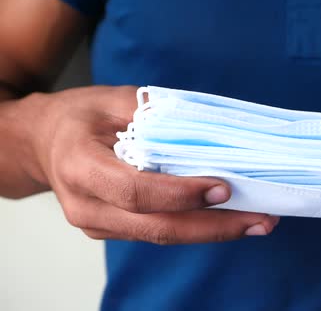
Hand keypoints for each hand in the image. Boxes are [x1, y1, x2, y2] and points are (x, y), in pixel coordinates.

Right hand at [26, 86, 278, 243]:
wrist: (45, 142)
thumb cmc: (80, 116)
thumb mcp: (113, 99)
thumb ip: (156, 114)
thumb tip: (211, 129)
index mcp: (80, 165)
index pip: (136, 191)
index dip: (182, 194)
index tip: (225, 189)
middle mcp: (86, 205)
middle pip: (156, 227)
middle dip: (214, 226)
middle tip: (261, 219)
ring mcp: (98, 224)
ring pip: (162, 236)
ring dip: (213, 232)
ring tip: (257, 222)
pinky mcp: (114, 230)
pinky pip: (159, 233)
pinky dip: (196, 227)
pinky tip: (230, 219)